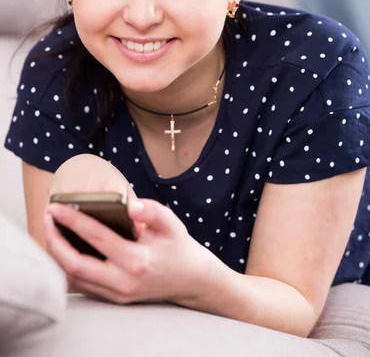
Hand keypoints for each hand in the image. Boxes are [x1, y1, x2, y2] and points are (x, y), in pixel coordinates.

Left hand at [43, 198, 212, 305]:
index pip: (97, 238)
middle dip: (55, 241)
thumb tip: (130, 204)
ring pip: (74, 278)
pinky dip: (66, 266)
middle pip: (75, 265)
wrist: (190, 279)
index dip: (74, 221)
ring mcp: (116, 294)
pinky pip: (81, 284)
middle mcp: (123, 282)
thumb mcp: (171, 223)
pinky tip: (61, 247)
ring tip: (50, 229)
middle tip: (47, 218)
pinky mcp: (112, 298)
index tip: (57, 207)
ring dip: (56, 254)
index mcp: (137, 261)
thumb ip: (151, 210)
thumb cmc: (178, 246)